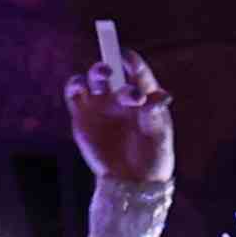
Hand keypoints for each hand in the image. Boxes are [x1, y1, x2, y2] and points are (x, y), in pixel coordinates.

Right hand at [67, 50, 173, 188]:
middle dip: (114, 66)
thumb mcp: (159, 136)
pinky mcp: (82, 115)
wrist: (132, 180)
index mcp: (143, 95)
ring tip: (104, 75)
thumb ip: (155, 115)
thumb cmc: (153, 156)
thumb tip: (161, 96)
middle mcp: (120, 95)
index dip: (131, 60)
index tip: (127, 56)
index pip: (136, 70)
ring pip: (92, 77)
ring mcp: (100, 104)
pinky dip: (74, 85)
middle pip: (113, 69)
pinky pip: (74, 93)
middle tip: (116, 74)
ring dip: (96, 71)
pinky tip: (80, 86)